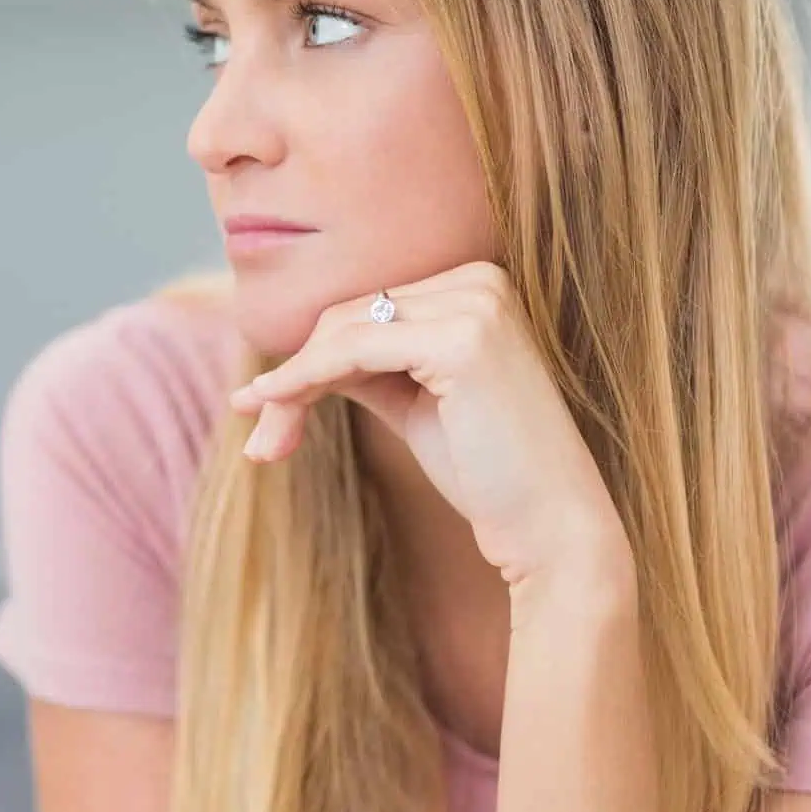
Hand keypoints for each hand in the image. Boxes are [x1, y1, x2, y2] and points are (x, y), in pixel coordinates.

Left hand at [231, 261, 628, 590]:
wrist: (551, 531)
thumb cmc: (487, 473)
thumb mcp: (413, 402)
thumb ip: (365, 365)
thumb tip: (294, 357)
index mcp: (478, 286)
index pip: (367, 308)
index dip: (310, 357)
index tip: (263, 404)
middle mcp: (481, 280)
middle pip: (348, 315)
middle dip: (294, 376)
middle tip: (259, 436)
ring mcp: (477, 304)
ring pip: (341, 331)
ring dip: (290, 386)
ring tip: (263, 444)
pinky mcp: (462, 338)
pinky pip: (352, 351)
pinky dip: (302, 378)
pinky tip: (268, 403)